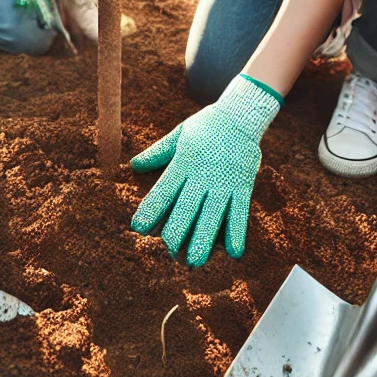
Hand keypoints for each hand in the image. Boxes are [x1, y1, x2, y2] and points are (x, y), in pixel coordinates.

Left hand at [130, 75, 281, 266]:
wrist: (241, 114)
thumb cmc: (206, 126)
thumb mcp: (179, 134)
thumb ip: (158, 153)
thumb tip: (133, 165)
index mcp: (184, 162)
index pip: (164, 190)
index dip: (150, 210)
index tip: (137, 228)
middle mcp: (203, 175)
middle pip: (187, 207)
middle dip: (177, 231)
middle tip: (169, 253)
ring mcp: (224, 182)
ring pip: (212, 215)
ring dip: (204, 240)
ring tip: (195, 261)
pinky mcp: (243, 186)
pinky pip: (240, 212)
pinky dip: (237, 233)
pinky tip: (234, 254)